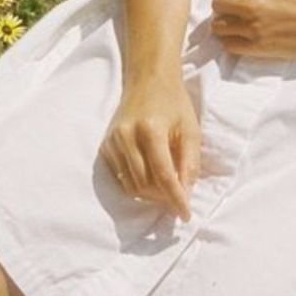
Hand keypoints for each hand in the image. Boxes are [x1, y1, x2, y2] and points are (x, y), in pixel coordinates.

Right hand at [101, 74, 200, 220]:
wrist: (148, 80)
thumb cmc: (174, 103)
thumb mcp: (190, 128)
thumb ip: (190, 161)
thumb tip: (186, 193)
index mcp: (151, 130)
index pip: (163, 175)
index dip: (175, 198)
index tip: (186, 215)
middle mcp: (127, 137)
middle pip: (145, 184)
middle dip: (163, 197)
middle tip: (179, 199)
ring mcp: (112, 143)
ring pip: (131, 186)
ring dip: (150, 195)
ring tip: (166, 188)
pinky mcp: (105, 147)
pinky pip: (120, 178)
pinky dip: (137, 185)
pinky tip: (150, 177)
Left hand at [211, 0, 295, 60]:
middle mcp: (253, 5)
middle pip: (218, 3)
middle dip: (225, 2)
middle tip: (235, 5)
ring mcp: (255, 29)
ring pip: (219, 27)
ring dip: (224, 23)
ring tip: (236, 22)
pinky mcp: (260, 49)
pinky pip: (229, 46)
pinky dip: (230, 41)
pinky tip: (241, 37)